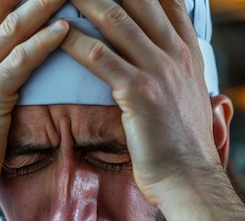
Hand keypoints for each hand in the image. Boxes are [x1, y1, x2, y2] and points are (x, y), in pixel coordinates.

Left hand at [60, 0, 219, 205]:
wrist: (191, 180)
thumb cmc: (182, 144)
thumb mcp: (189, 97)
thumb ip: (177, 69)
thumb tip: (168, 56)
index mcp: (187, 51)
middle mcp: (176, 52)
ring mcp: (160, 70)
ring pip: (116, 17)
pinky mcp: (140, 92)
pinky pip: (100, 55)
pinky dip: (73, 40)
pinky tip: (53, 31)